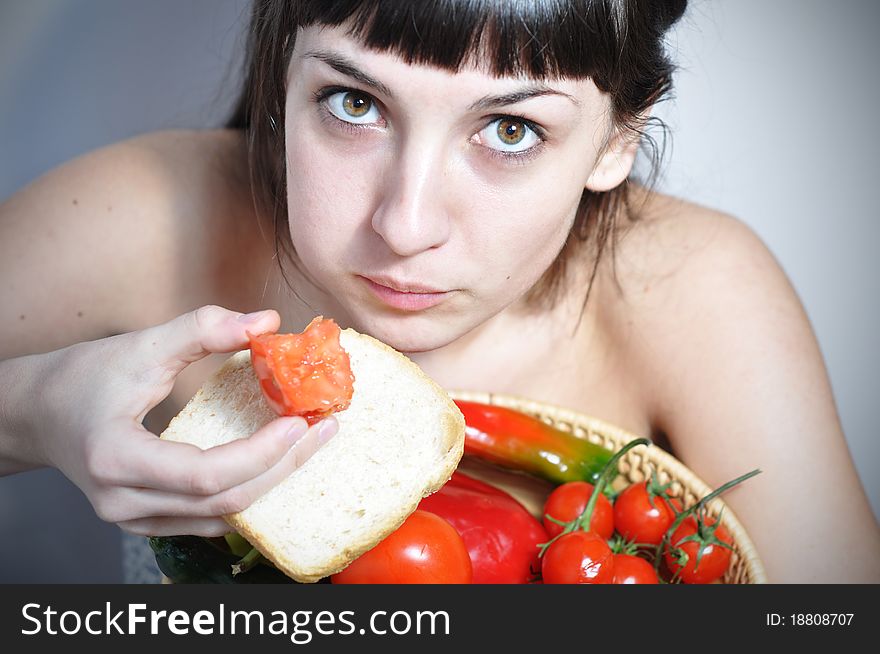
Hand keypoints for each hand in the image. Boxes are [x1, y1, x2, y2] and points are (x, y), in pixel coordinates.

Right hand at [29, 305, 337, 536]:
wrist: (36, 413)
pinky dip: (248, 492)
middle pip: (223, 502)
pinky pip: (209, 520)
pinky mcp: (147, 522)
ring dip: (273, 482)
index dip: (261, 453)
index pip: (206, 475)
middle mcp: (125, 503)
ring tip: (310, 442)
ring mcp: (135, 521)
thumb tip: (267, 321)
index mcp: (118, 460)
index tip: (300, 421)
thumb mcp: (140, 345)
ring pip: (221, 518)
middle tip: (324, 429)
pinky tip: (277, 463)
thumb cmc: (81, 378)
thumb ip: (201, 329)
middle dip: (283, 467)